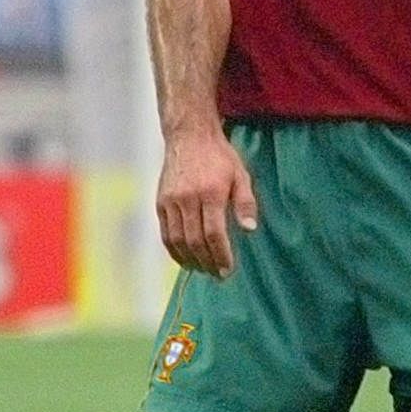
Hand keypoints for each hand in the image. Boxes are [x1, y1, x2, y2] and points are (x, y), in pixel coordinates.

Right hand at [157, 128, 256, 276]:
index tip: (228, 270)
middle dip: (207, 262)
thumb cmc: (220, 157)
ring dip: (190, 260)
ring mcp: (171, 201)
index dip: (221, 255)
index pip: (214, 233)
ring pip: (177, 240)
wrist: (189, 136)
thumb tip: (250, 230)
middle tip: (218, 275)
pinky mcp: (160, 202)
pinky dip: (174, 250)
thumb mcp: (240, 175)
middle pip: (195, 241)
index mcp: (210, 193)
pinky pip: (165, 233)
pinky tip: (186, 259)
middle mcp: (188, 198)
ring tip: (204, 270)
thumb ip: (245, 202)